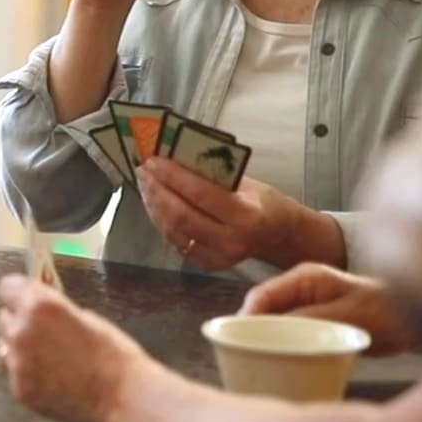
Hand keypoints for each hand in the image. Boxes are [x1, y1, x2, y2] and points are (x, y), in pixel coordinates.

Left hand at [0, 274, 153, 421]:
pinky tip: (52, 379)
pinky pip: (14, 373)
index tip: (27, 300)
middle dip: (20, 321)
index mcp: (39, 306)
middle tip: (44, 333)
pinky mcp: (19, 388)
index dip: (19, 293)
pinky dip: (27, 374)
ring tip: (49, 358)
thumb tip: (40, 309)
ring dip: (20, 348)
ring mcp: (17, 362)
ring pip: (5, 346)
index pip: (7, 287)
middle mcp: (21, 331)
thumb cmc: (114, 354)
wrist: (123, 398)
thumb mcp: (86, 316)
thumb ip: (55, 310)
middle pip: (4, 317)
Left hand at [137, 160, 342, 271]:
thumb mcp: (246, 183)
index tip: (154, 161)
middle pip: (181, 215)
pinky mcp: (208, 264)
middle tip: (144, 171)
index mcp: (247, 215)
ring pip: (173, 230)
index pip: (200, 193)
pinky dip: (161, 220)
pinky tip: (155, 203)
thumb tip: (173, 157)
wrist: (278, 234)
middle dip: (157, 190)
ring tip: (146, 184)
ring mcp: (219, 256)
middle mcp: (232, 240)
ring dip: (154, 205)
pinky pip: (175, 241)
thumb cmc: (262, 202)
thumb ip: (213, 174)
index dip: (173, 176)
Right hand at [240, 263, 413, 355]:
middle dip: (251, 333)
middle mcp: (301, 291)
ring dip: (266, 344)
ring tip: (257, 364)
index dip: (246, 316)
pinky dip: (282, 351)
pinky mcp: (314, 327)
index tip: (237, 338)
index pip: (263, 295)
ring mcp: (307, 310)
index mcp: (305, 278)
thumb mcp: (347, 315)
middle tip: (242, 356)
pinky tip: (279, 366)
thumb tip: (271, 329)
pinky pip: (289, 338)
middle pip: (263, 312)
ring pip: (274, 327)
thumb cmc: (388, 312)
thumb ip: (309, 318)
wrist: (417, 325)